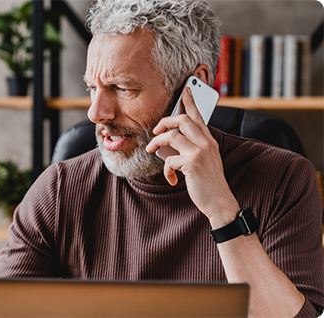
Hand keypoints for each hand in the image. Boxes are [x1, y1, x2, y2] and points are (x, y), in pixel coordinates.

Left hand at [146, 88, 239, 226]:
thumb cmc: (209, 183)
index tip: (185, 89)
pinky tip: (171, 178)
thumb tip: (170, 141)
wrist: (220, 202)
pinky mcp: (192, 163)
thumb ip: (193, 148)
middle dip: (164, 122)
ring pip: (170, 136)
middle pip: (181, 120)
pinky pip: (169, 160)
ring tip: (152, 150)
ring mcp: (200, 151)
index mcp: (209, 140)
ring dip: (156, 143)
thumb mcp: (205, 161)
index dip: (190, 101)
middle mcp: (206, 142)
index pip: (198, 115)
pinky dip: (166, 170)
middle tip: (155, 131)